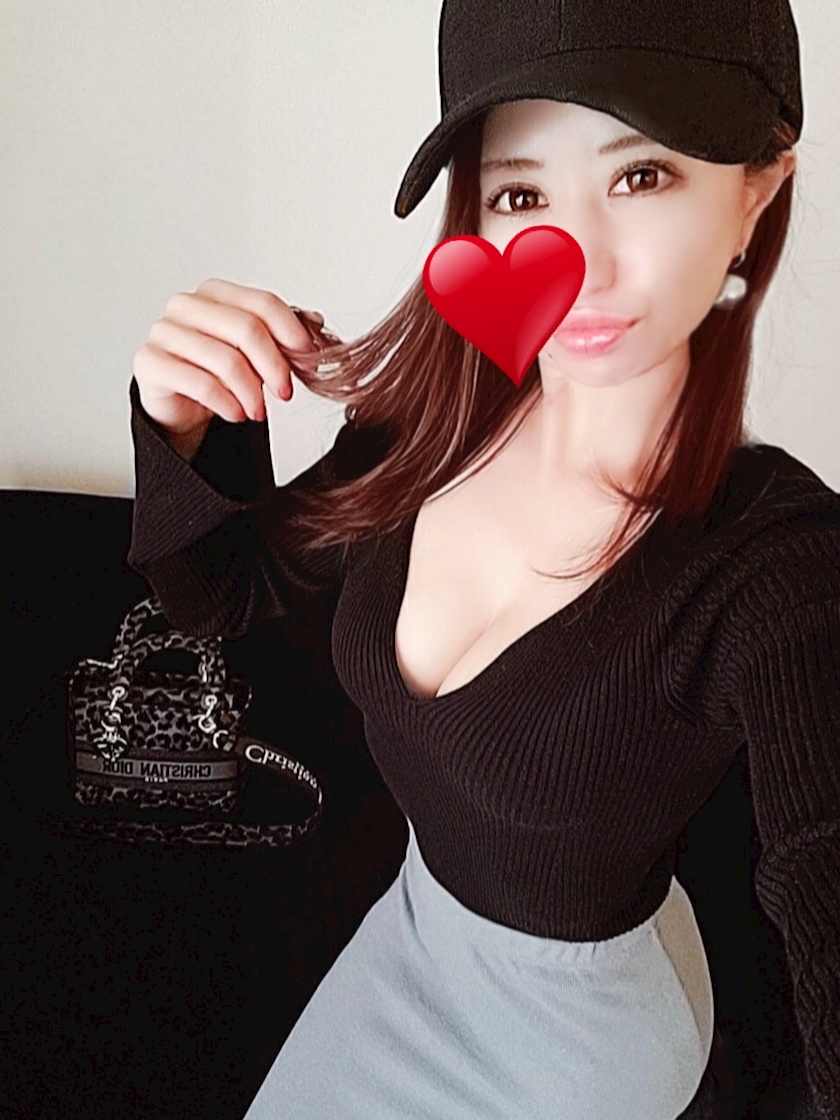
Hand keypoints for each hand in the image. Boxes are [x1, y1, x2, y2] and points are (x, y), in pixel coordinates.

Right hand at [132, 277, 326, 439]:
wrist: (179, 406)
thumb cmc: (217, 374)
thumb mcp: (257, 354)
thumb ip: (283, 335)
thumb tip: (316, 322)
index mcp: (214, 293)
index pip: (262, 303)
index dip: (291, 331)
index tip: (308, 357)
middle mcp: (185, 306)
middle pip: (246, 329)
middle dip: (274, 366)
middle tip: (285, 393)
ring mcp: (163, 331)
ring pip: (225, 359)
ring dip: (251, 392)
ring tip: (259, 410)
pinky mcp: (149, 362)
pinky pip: (200, 383)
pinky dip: (227, 403)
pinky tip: (237, 414)